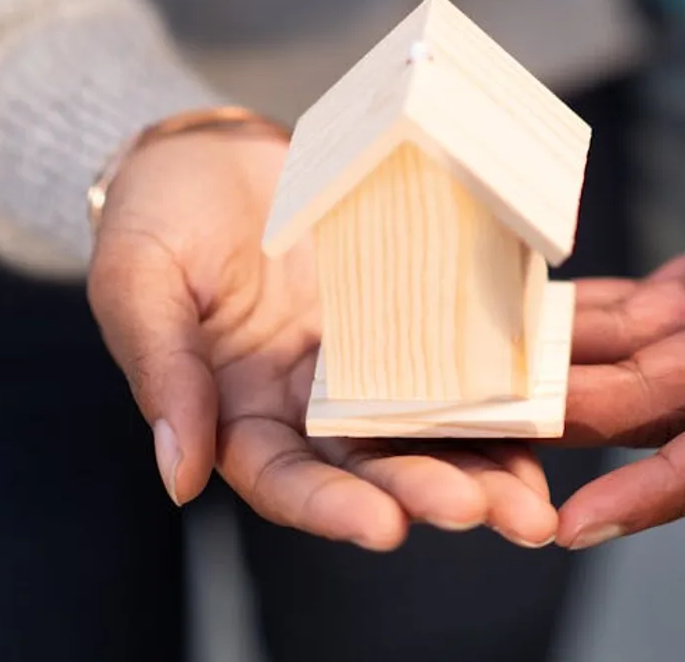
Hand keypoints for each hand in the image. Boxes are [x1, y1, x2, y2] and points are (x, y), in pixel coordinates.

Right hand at [87, 124, 556, 549]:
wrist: (212, 156)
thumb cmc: (158, 215)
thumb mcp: (138, 282)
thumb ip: (161, 373)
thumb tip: (179, 478)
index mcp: (241, 415)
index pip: (288, 481)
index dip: (334, 509)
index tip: (386, 528)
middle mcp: (311, 405)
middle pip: (375, 468)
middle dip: (432, 493)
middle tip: (491, 515)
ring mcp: (367, 364)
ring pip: (429, 429)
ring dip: (483, 467)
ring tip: (533, 503)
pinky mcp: (409, 319)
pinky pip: (459, 361)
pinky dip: (501, 393)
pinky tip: (546, 412)